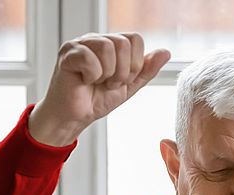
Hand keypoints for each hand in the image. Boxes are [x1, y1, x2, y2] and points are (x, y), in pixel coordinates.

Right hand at [29, 32, 170, 145]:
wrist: (75, 117)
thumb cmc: (97, 100)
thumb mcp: (129, 87)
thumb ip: (147, 70)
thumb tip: (166, 52)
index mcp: (112, 44)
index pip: (135, 39)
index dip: (135, 65)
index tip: (122, 80)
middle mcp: (97, 39)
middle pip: (123, 43)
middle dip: (122, 72)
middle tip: (109, 84)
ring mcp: (81, 43)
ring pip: (108, 48)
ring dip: (107, 74)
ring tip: (97, 83)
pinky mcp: (68, 53)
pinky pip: (90, 58)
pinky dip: (92, 76)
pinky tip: (84, 80)